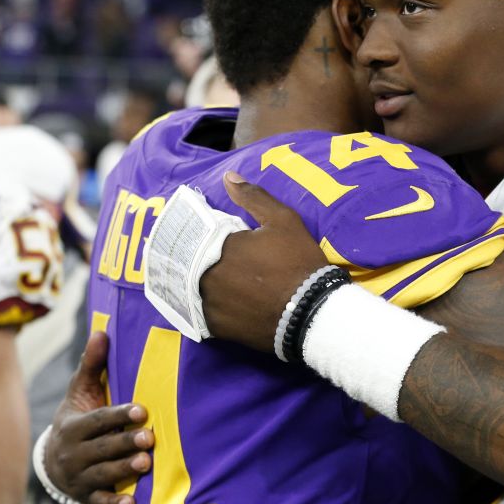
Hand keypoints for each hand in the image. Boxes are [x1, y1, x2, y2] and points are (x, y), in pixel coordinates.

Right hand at [43, 331, 153, 503]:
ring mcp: (79, 477)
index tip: (141, 410)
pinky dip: (114, 503)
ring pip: (102, 474)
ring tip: (145, 464)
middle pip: (102, 448)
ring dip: (123, 470)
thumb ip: (92, 365)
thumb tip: (101, 331)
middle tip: (150, 438)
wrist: (54, 460)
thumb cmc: (78, 419)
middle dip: (124, 443)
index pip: (97, 420)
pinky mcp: (86, 496)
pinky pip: (99, 501)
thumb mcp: (80, 392)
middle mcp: (73, 453)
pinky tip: (131, 503)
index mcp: (73, 427)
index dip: (118, 415)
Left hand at [198, 171, 328, 351]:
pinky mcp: (215, 327)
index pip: (199, 234)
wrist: (312, 312)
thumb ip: (253, 197)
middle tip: (211, 258)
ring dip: (198, 281)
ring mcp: (208, 303)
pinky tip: (216, 301)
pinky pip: (200, 312)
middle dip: (197, 257)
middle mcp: (205, 274)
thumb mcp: (282, 220)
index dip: (205, 234)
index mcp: (217, 245)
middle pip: (191, 261)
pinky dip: (206, 305)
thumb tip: (227, 176)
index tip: (213, 236)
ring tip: (210, 279)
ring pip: (192, 287)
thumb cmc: (298, 261)